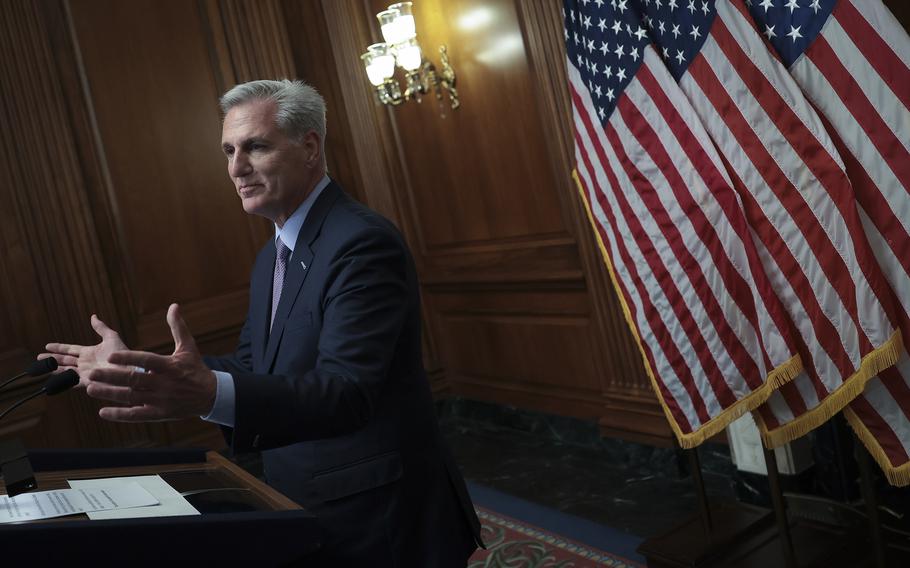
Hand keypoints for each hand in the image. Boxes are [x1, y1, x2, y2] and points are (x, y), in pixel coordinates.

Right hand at [41, 315, 128, 385]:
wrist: (131, 369)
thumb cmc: (124, 354)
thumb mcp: (111, 337)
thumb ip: (101, 328)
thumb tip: (93, 316)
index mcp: (89, 352)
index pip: (70, 349)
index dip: (59, 347)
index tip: (47, 345)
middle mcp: (85, 363)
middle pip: (64, 360)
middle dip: (51, 359)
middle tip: (38, 357)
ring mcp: (86, 373)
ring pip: (65, 370)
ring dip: (53, 368)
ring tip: (41, 367)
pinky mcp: (88, 382)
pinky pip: (72, 381)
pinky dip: (62, 380)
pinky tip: (52, 380)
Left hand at [84, 303, 216, 421]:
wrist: (210, 395)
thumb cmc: (196, 368)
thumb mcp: (189, 347)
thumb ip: (178, 327)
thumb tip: (173, 306)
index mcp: (169, 366)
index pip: (146, 361)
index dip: (128, 358)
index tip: (110, 356)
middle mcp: (163, 384)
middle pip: (134, 380)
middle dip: (111, 377)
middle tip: (92, 373)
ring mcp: (160, 400)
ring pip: (131, 398)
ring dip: (110, 394)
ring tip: (90, 389)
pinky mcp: (158, 413)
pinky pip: (136, 415)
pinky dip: (120, 415)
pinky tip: (103, 411)